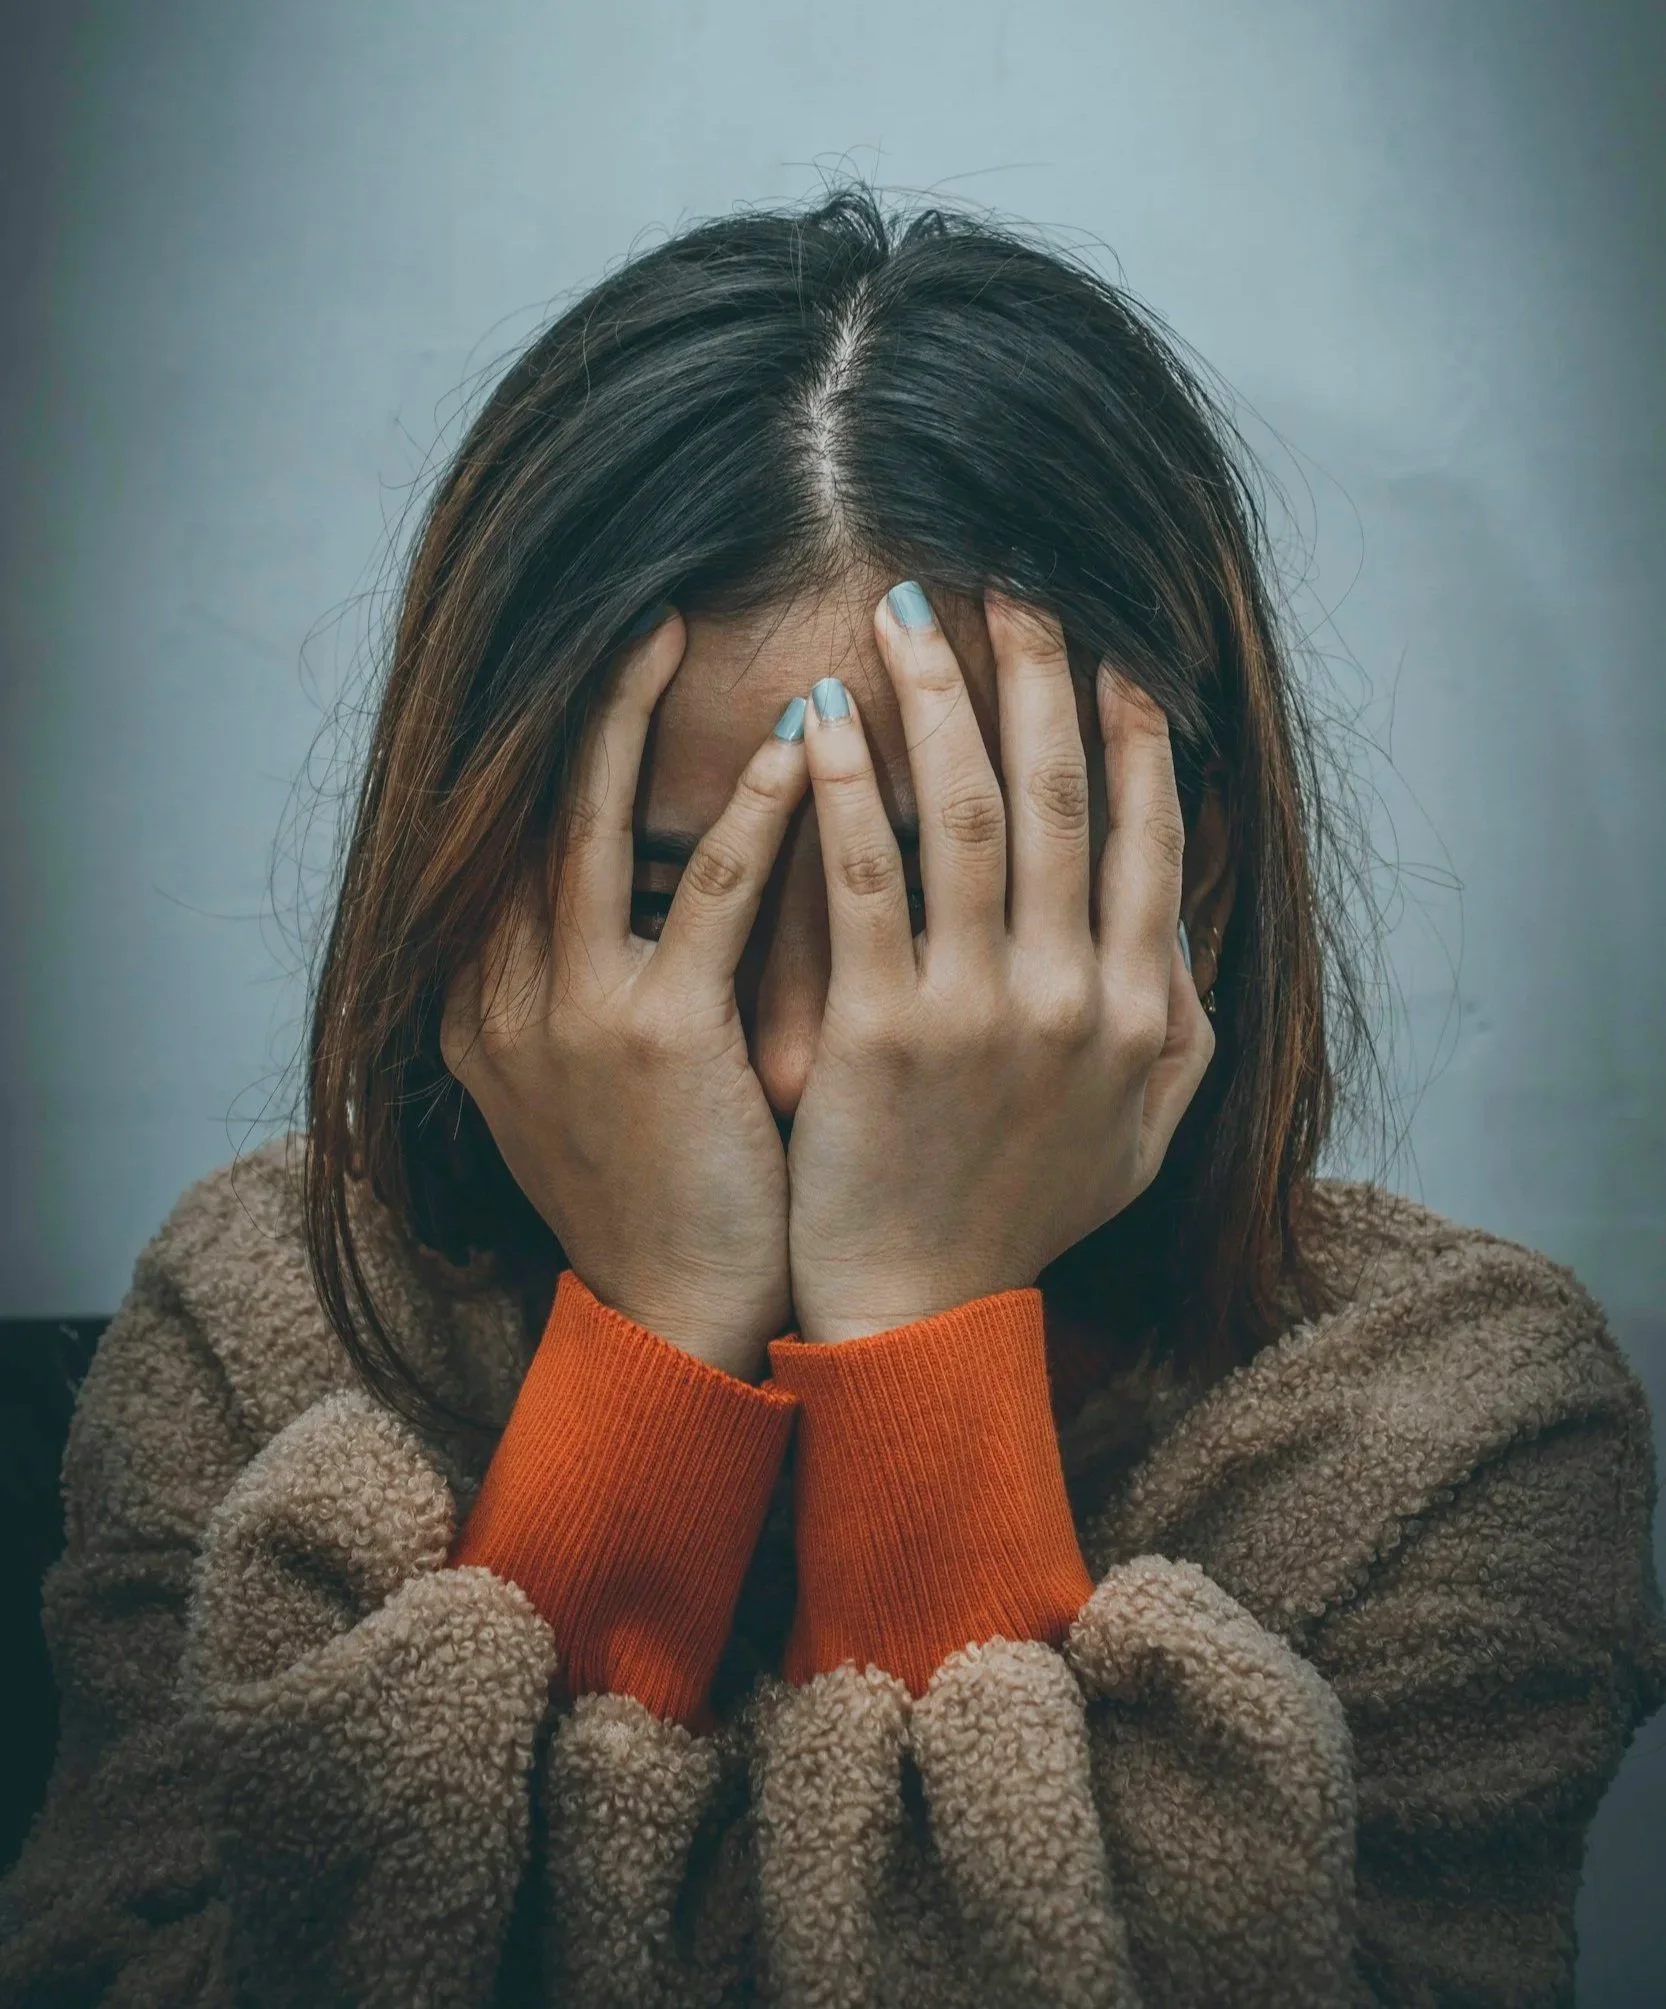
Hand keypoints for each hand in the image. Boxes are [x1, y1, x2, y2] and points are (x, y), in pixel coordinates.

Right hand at [439, 612, 809, 1379]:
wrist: (677, 1316)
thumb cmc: (662, 1186)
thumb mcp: (591, 1076)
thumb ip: (594, 974)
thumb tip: (649, 874)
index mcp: (485, 998)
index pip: (507, 834)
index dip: (551, 739)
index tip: (606, 659)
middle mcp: (501, 993)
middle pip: (525, 806)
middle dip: (577, 700)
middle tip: (637, 604)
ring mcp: (567, 1015)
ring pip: (589, 827)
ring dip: (633, 719)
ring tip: (680, 627)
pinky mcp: (653, 1042)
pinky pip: (705, 899)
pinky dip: (752, 816)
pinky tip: (800, 747)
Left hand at [785, 585, 1214, 1344]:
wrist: (918, 1314)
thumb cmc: (1020, 1217)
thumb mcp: (1140, 1134)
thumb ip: (1179, 1026)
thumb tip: (1182, 920)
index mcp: (1139, 1009)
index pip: (1146, 835)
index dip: (1130, 731)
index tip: (1109, 648)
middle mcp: (1074, 995)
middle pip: (1059, 795)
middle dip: (1037, 675)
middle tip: (1009, 581)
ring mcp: (981, 1010)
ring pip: (966, 813)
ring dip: (940, 698)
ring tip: (906, 611)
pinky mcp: (883, 1030)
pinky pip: (865, 880)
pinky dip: (845, 788)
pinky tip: (821, 714)